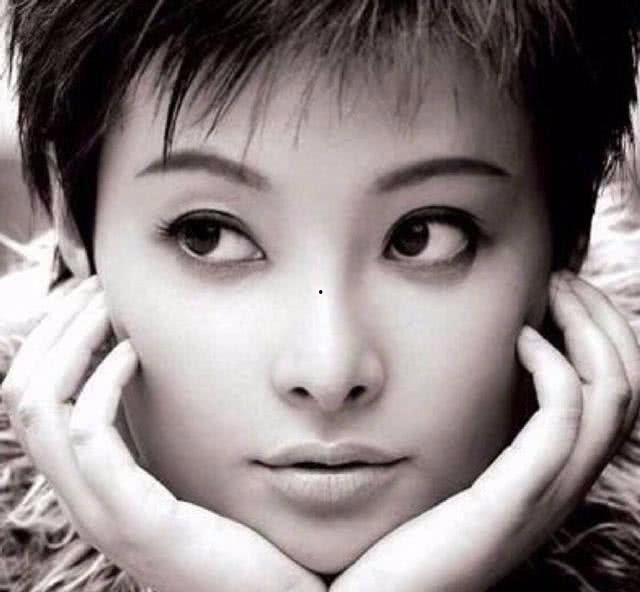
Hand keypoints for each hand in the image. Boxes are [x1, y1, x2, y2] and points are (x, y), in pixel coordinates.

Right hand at [1, 276, 325, 591]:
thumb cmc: (233, 535)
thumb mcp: (183, 477)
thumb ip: (156, 437)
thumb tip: (146, 376)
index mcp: (91, 487)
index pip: (34, 402)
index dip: (51, 342)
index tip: (89, 300)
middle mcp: (82, 499)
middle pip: (24, 396)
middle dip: (55, 331)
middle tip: (95, 289)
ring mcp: (101, 512)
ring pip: (42, 409)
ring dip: (71, 343)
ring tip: (109, 306)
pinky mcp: (134, 520)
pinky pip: (91, 438)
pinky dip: (103, 382)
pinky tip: (135, 352)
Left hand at [329, 272, 639, 591]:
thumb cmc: (418, 533)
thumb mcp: (466, 471)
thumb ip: (491, 433)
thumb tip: (495, 374)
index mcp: (556, 477)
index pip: (619, 397)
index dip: (607, 336)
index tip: (566, 292)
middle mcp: (565, 486)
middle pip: (629, 389)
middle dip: (605, 320)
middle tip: (564, 279)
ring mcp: (545, 497)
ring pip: (610, 400)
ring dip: (588, 331)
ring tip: (552, 292)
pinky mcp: (510, 502)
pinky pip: (560, 425)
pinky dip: (554, 369)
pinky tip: (521, 340)